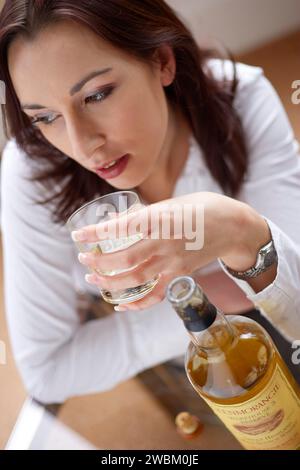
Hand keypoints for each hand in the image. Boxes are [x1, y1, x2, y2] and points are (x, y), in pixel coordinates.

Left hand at [72, 192, 252, 310]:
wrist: (234, 227)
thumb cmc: (202, 208)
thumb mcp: (172, 203)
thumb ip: (144, 213)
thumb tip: (115, 221)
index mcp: (162, 219)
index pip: (122, 228)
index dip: (97, 234)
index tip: (78, 236)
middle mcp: (166, 242)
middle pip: (126, 258)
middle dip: (99, 262)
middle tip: (83, 259)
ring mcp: (173, 262)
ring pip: (137, 278)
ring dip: (111, 282)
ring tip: (92, 279)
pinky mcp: (180, 275)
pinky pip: (156, 295)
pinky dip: (138, 304)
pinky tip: (121, 304)